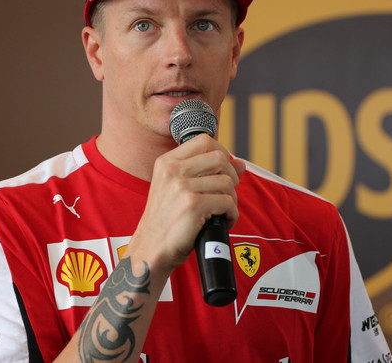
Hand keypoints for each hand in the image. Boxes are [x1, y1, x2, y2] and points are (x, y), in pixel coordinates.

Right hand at [126, 134, 244, 275]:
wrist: (150, 250)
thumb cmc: (167, 221)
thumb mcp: (179, 190)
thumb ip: (207, 173)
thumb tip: (240, 163)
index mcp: (166, 162)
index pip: (204, 141)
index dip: (221, 153)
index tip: (223, 171)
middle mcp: (172, 170)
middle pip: (220, 158)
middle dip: (230, 177)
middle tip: (224, 195)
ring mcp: (182, 187)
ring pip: (227, 182)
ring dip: (231, 200)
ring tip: (221, 212)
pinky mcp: (193, 205)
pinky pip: (228, 202)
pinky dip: (231, 215)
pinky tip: (222, 222)